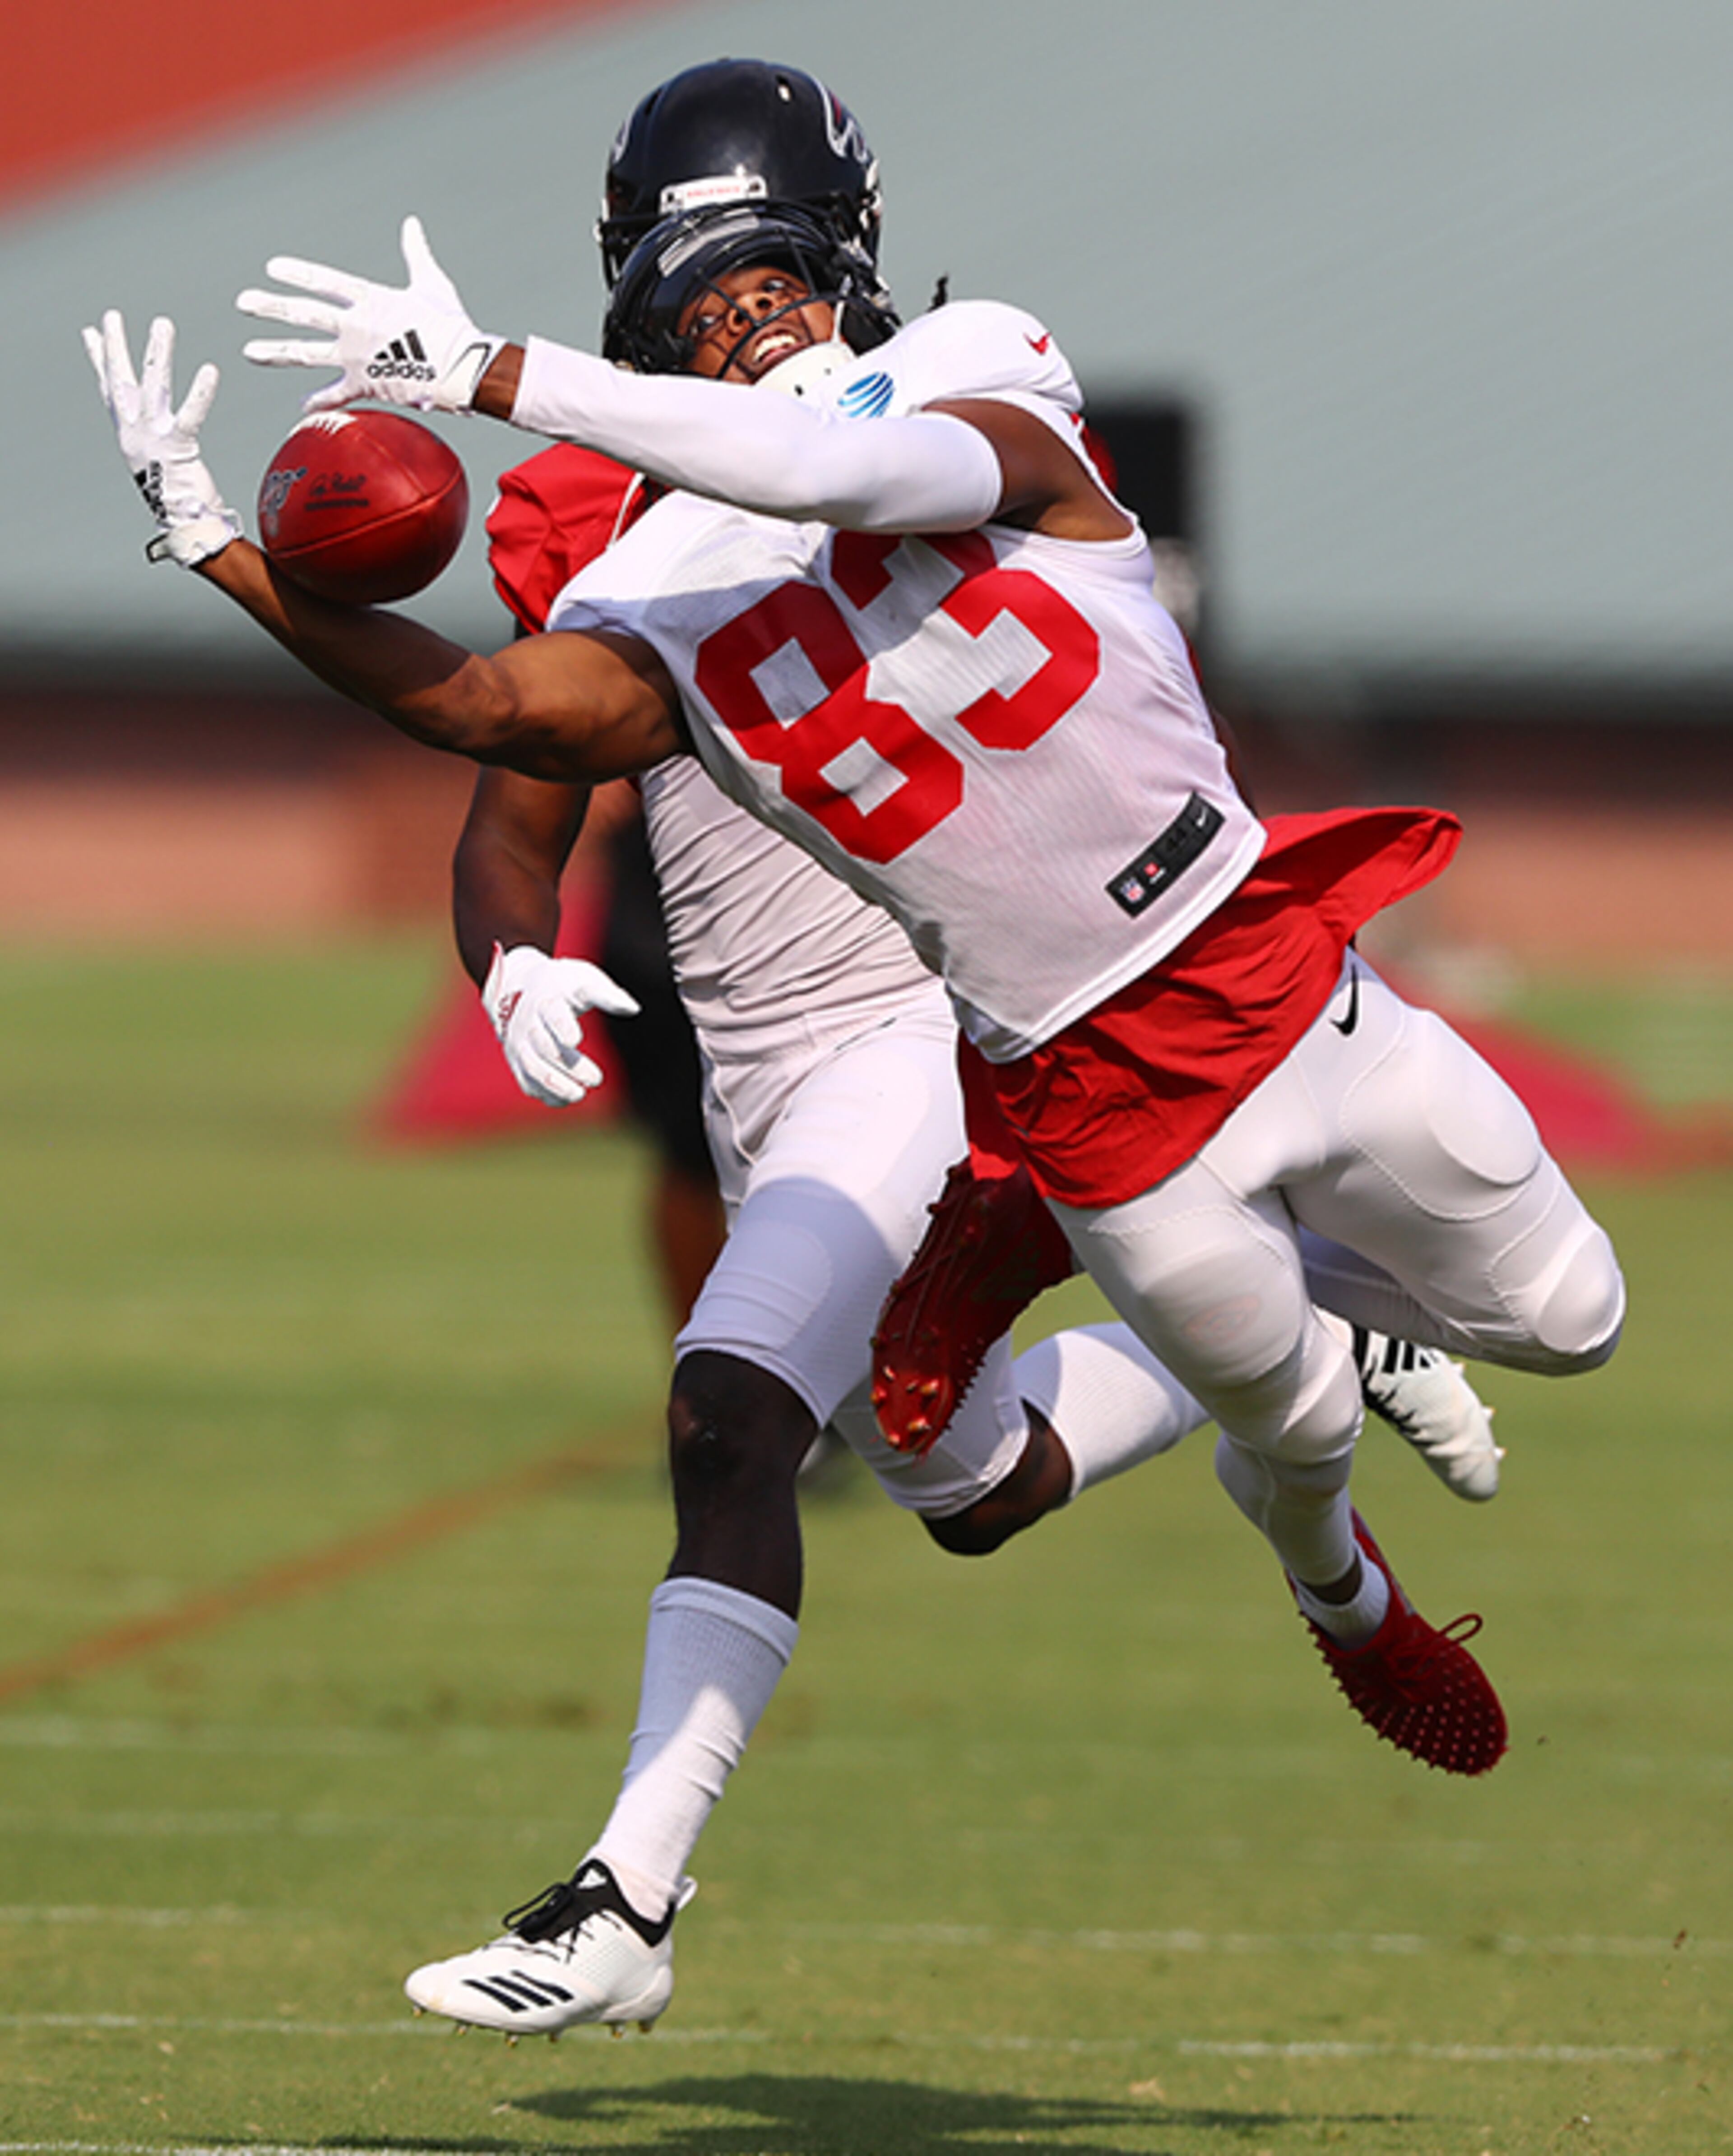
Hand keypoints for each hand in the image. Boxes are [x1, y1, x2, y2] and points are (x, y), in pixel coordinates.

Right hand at [82, 311, 242, 567]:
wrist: (186, 526)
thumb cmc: (180, 495)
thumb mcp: (159, 456)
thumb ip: (156, 433)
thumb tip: (162, 422)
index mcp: (129, 434)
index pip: (110, 389)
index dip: (100, 360)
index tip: (92, 333)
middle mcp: (135, 433)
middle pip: (121, 380)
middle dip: (116, 347)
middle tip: (111, 315)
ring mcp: (153, 439)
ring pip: (153, 387)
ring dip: (157, 353)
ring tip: (163, 324)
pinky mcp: (177, 448)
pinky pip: (190, 415)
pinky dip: (200, 393)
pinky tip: (210, 370)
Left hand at [238, 215, 504, 415]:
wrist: (463, 367)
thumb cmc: (452, 325)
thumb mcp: (431, 282)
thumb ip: (415, 253)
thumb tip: (411, 223)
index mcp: (370, 298)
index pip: (325, 281)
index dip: (298, 273)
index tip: (273, 268)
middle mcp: (356, 326)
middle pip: (304, 313)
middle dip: (271, 306)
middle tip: (243, 302)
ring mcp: (356, 356)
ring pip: (307, 353)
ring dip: (275, 351)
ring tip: (249, 351)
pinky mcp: (366, 385)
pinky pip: (336, 395)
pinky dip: (320, 401)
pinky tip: (302, 405)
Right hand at [482, 943, 640, 1106]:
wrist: (517, 986)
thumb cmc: (562, 985)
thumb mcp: (583, 978)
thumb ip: (607, 994)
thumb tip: (633, 1008)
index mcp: (548, 1000)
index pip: (553, 1014)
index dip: (562, 1027)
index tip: (575, 1040)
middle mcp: (529, 1023)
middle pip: (545, 1047)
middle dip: (570, 1065)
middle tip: (597, 1078)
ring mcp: (520, 1043)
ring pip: (533, 1068)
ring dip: (556, 1085)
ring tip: (580, 1094)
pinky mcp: (518, 1060)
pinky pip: (529, 1082)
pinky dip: (547, 1093)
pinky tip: (568, 1097)